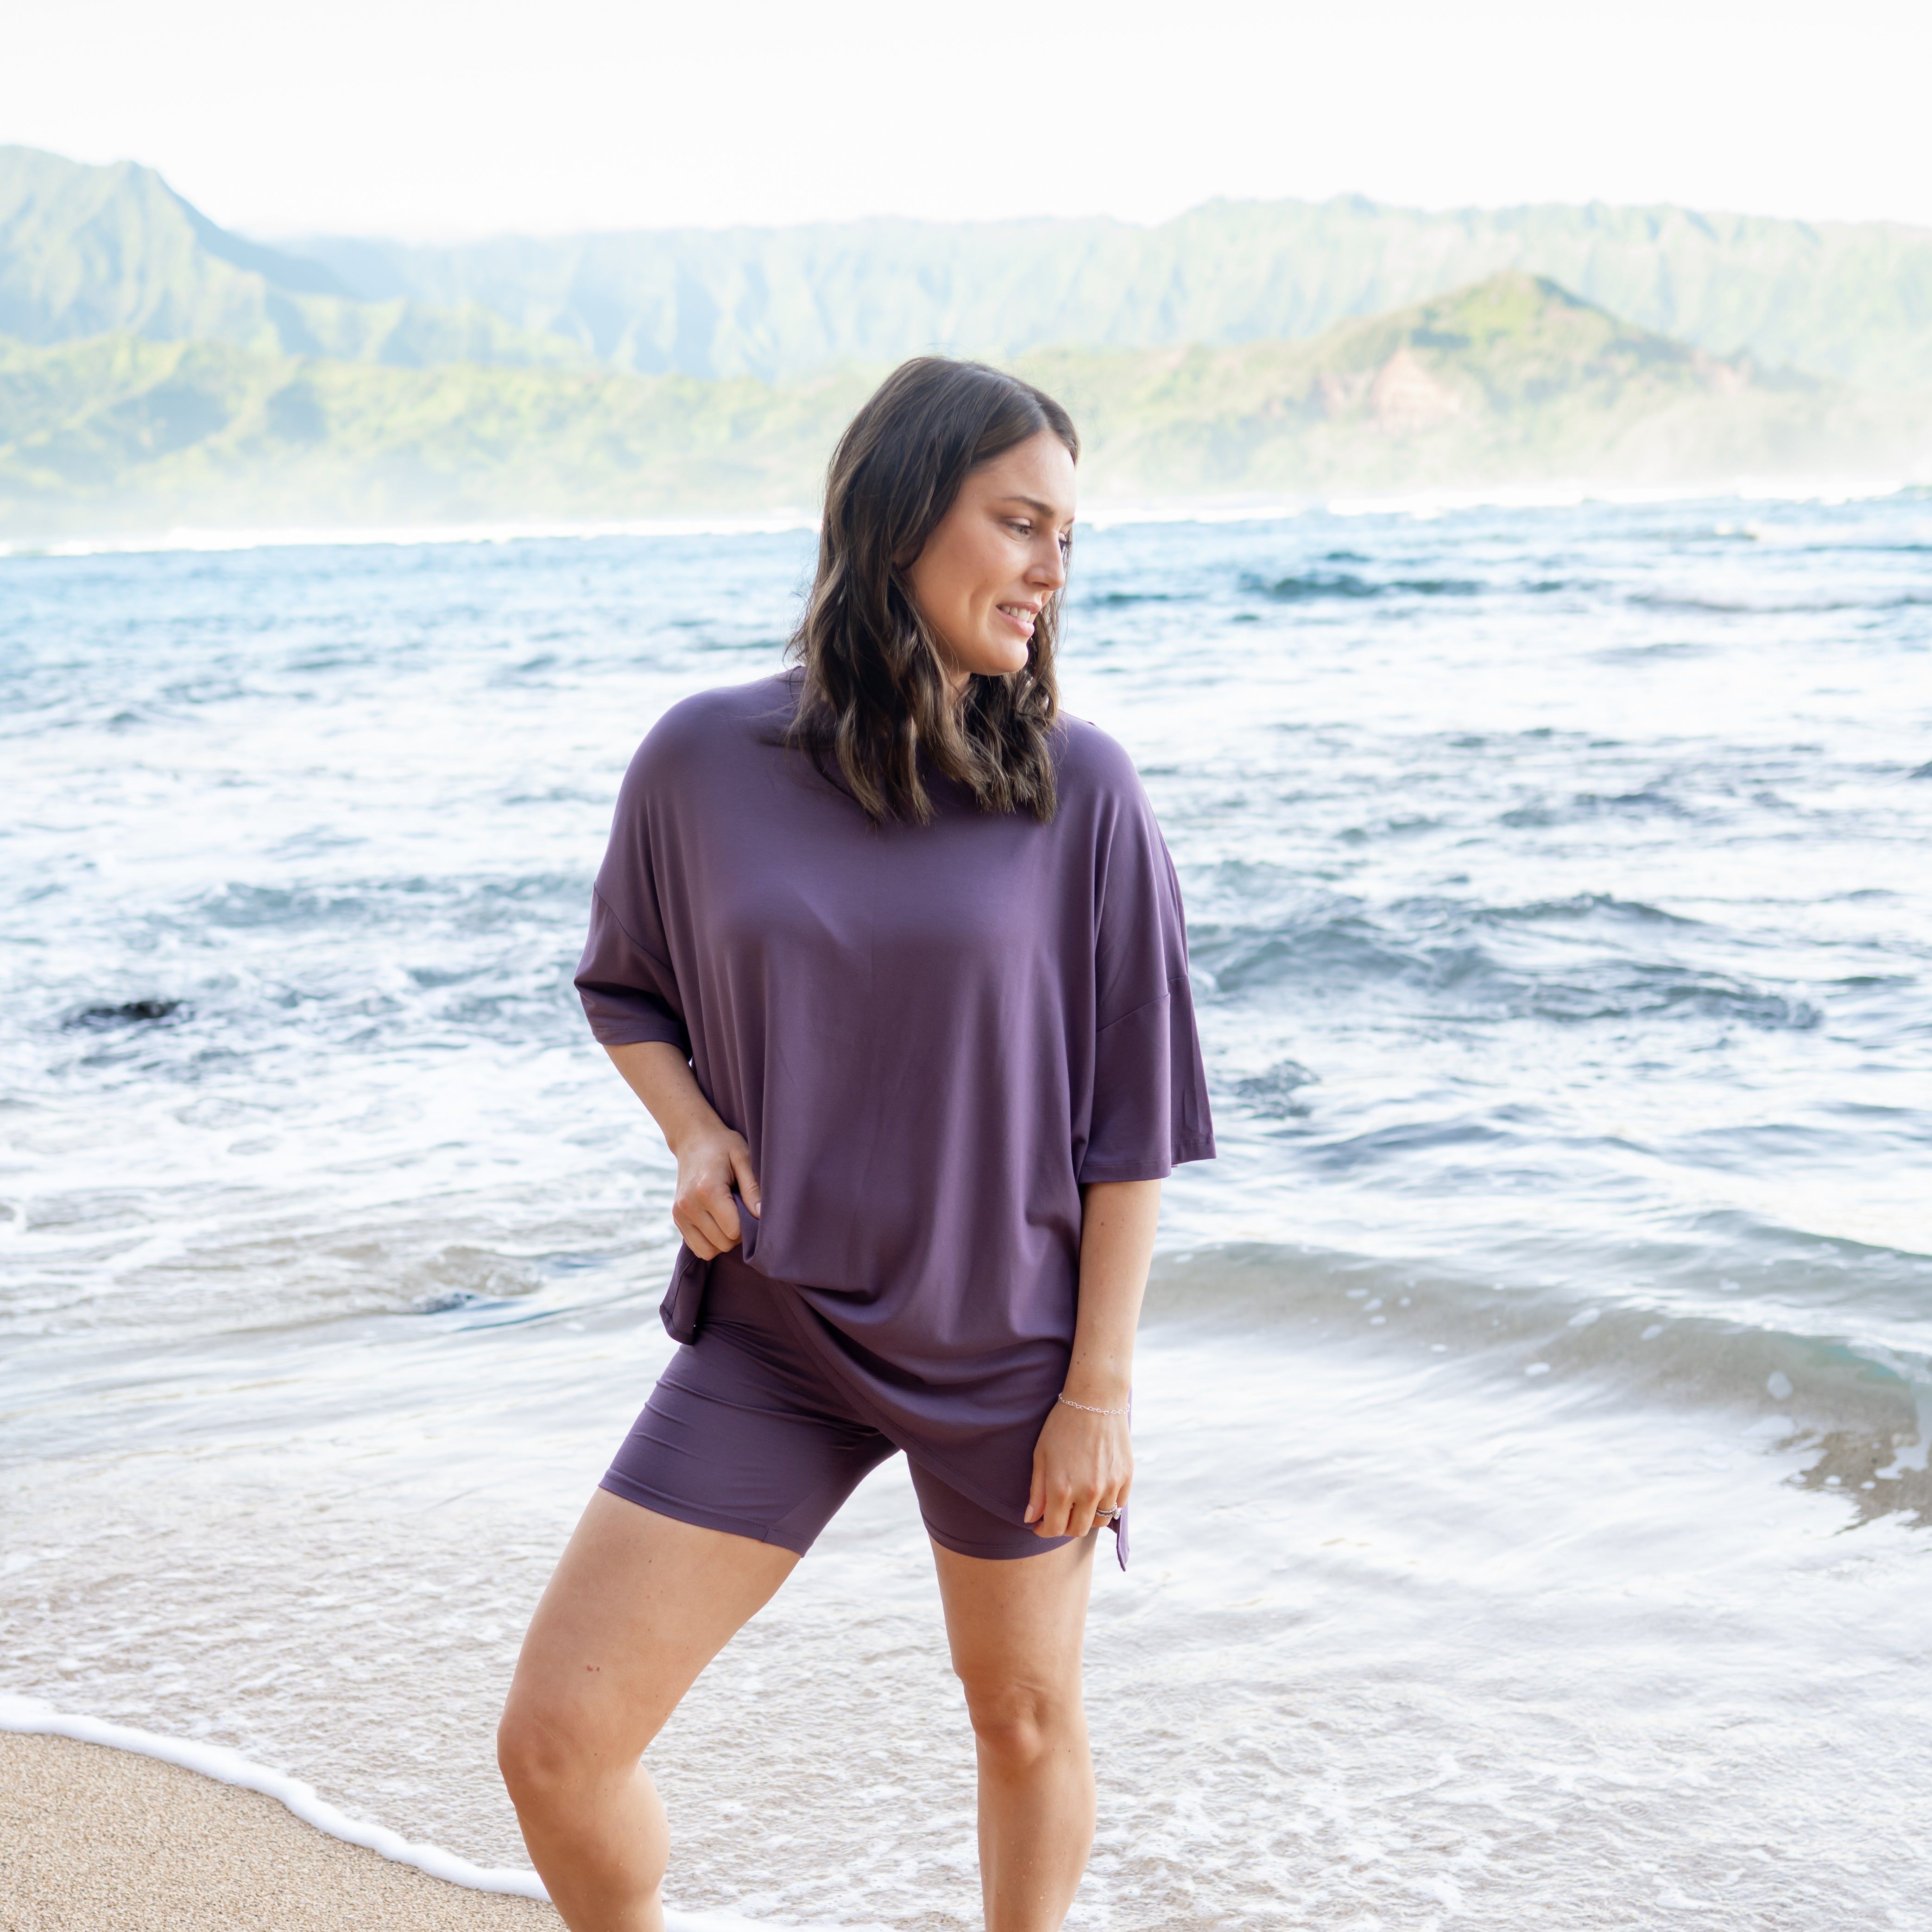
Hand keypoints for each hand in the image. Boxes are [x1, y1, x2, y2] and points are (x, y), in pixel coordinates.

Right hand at [669, 1122, 760, 1259]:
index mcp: (707, 1190)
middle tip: (741, 1211)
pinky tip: (717, 1222)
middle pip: (722, 1243)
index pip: (733, 1230)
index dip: (748, 1225)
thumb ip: (753, 1189)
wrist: (693, 1139)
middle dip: (737, 1234)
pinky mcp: (676, 1219)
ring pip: (708, 1251)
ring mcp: (679, 1214)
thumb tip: (761, 1216)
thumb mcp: (743, 1158)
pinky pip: (697, 1247)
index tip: (749, 1207)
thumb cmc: (723, 1146)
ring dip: (723, 1240)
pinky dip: (710, 1242)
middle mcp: (689, 1205)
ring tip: (729, 1217)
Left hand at [1024, 1396, 1131, 1538]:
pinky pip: (1117, 1505)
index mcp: (1062, 1488)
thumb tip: (1031, 1519)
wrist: (1095, 1399)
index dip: (1043, 1531)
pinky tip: (1096, 1492)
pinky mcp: (1126, 1477)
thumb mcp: (1041, 1456)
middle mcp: (1088, 1493)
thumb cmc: (1062, 1425)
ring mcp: (1110, 1486)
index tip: (1040, 1525)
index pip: (1054, 1529)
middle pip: (1078, 1529)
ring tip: (1077, 1504)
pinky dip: (1106, 1505)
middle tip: (1058, 1515)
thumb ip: (1037, 1491)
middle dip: (1064, 1527)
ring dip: (1086, 1518)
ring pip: (1099, 1520)